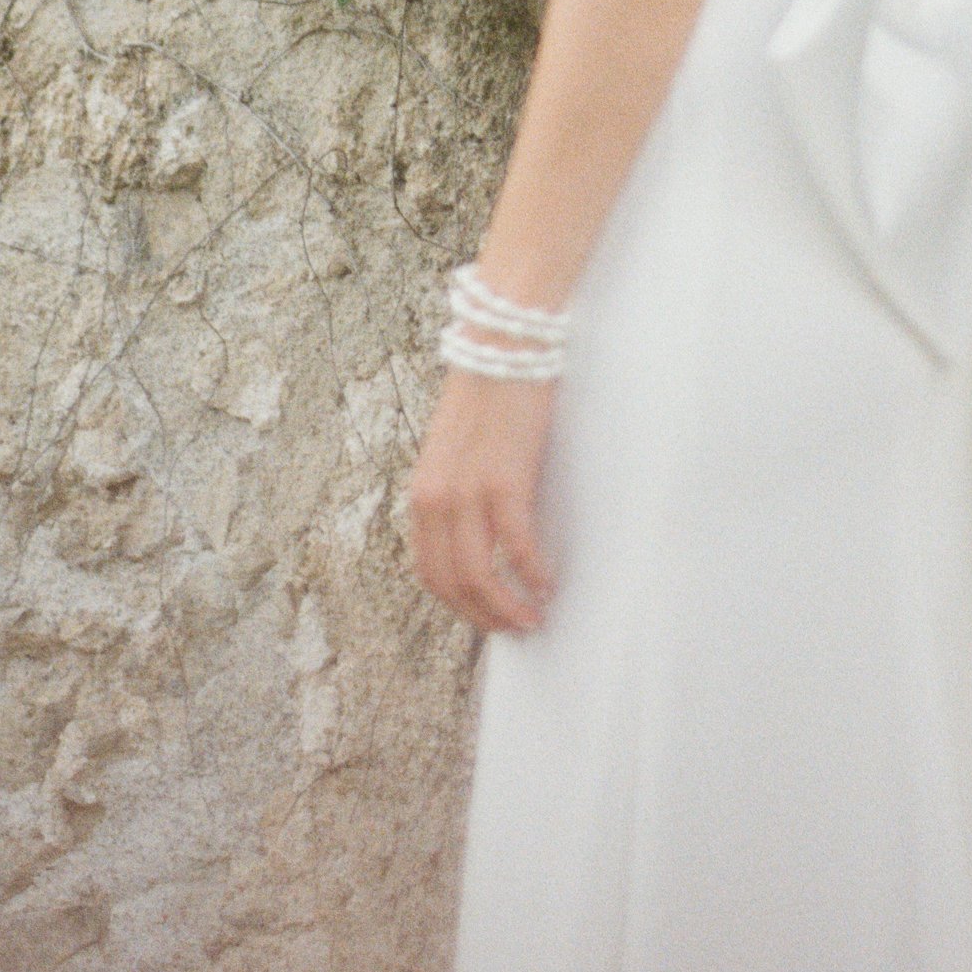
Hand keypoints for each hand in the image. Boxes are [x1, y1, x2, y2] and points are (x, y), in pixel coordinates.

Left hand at [406, 370, 556, 633]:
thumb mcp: (456, 451)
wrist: (502, 343)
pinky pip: (518, 546)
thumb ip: (458, 492)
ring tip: (535, 616)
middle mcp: (436, 499)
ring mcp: (467, 492)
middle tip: (517, 628)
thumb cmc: (487, 393)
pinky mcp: (504, 480)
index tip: (486, 615)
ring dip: (509, 606)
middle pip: (453, 583)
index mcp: (422, 493)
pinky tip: (549, 582)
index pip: (429, 571)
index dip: (458, 604)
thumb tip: (478, 535)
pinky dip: (533, 573)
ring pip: (481, 575)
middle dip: (485, 615)